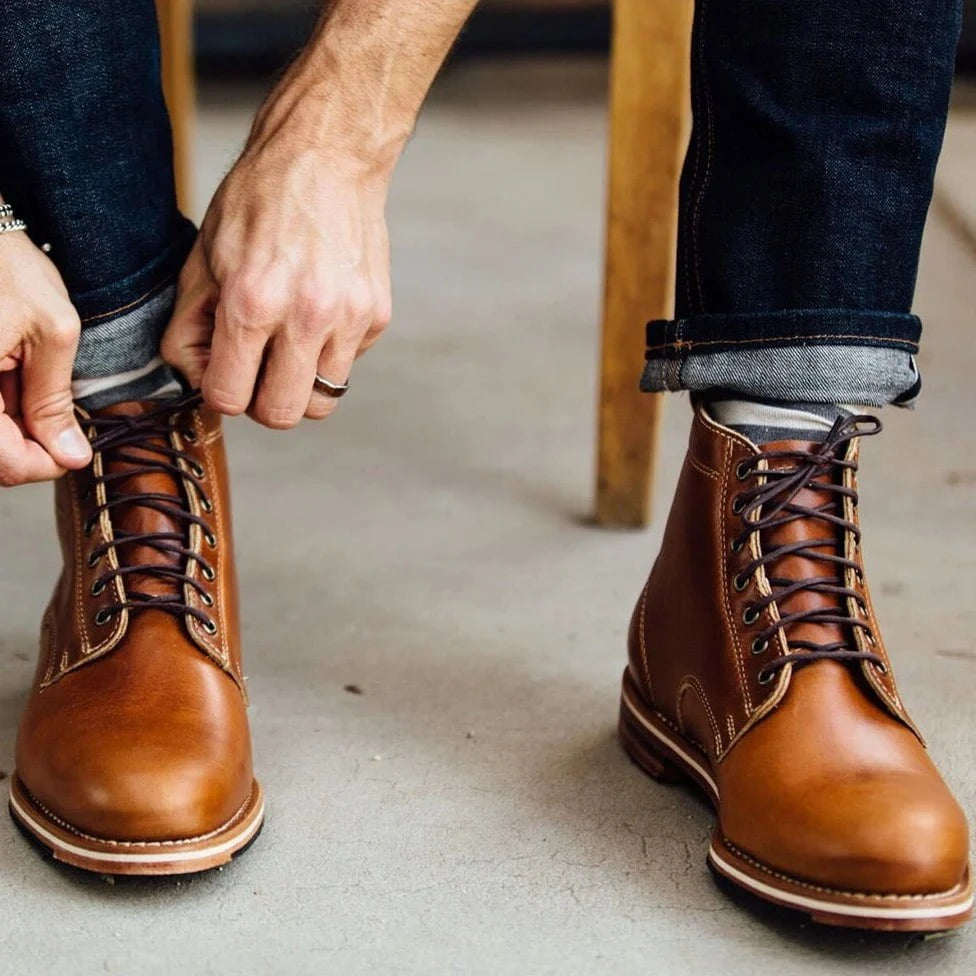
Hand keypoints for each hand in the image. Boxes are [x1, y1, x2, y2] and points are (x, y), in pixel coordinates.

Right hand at [0, 229, 90, 484]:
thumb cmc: (8, 266)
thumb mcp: (51, 330)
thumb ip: (54, 399)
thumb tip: (70, 455)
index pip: (4, 462)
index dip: (43, 465)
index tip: (72, 451)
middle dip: (29, 449)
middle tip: (60, 425)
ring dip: (14, 430)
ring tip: (31, 385)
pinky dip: (2, 411)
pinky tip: (14, 381)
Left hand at [163, 94, 392, 428]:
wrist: (328, 155)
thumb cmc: (259, 200)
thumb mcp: (204, 257)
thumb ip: (190, 325)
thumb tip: (197, 377)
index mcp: (253, 301)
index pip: (230, 397)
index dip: (220, 392)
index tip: (223, 372)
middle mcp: (307, 316)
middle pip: (283, 415)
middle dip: (263, 403)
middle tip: (257, 372)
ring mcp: (350, 318)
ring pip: (323, 399)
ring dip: (300, 382)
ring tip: (290, 343)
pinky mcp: (377, 316)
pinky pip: (348, 364)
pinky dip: (329, 351)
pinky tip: (319, 310)